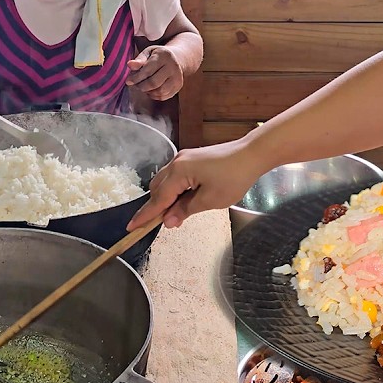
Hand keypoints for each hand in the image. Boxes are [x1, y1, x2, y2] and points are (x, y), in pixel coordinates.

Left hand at [126, 45, 183, 100]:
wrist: (176, 59)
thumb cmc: (158, 56)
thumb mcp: (148, 53)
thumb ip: (139, 59)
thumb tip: (130, 65)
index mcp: (165, 56)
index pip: (148, 70)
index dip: (136, 77)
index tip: (128, 81)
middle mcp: (173, 67)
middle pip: (154, 83)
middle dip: (141, 86)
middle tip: (136, 84)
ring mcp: (178, 78)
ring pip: (159, 91)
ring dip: (148, 91)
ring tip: (143, 86)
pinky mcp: (178, 86)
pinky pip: (163, 96)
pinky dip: (154, 95)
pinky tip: (151, 89)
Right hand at [127, 139, 267, 229]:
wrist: (251, 155)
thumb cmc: (233, 177)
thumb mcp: (210, 200)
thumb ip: (185, 210)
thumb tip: (168, 221)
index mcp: (179, 172)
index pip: (157, 199)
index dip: (145, 216)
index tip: (131, 227)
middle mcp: (177, 163)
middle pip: (157, 189)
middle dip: (155, 207)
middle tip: (158, 225)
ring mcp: (184, 158)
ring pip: (165, 182)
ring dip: (165, 199)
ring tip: (174, 215)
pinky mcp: (191, 159)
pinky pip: (175, 177)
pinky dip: (174, 190)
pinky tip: (182, 200)